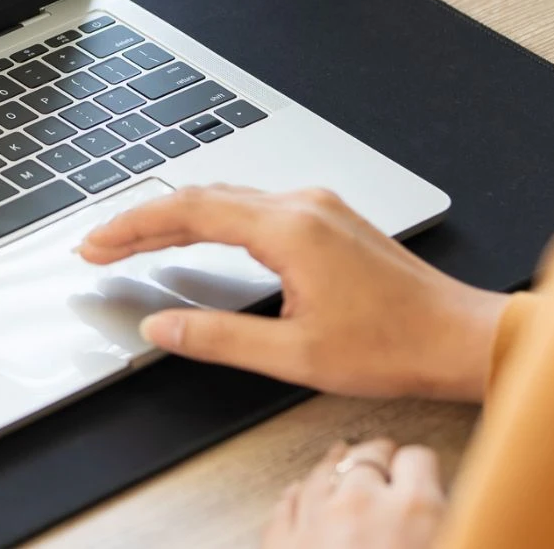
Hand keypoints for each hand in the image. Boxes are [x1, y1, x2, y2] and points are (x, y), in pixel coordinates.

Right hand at [77, 184, 507, 401]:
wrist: (458, 336)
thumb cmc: (394, 345)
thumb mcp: (295, 355)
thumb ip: (219, 338)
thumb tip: (162, 327)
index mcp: (290, 229)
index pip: (190, 211)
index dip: (133, 226)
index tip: (95, 243)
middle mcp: (304, 205)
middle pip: (204, 197)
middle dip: (145, 219)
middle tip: (100, 245)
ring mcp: (319, 208)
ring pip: (230, 198)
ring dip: (178, 216)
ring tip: (135, 242)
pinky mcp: (330, 220)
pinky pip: (256, 207)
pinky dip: (214, 219)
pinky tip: (200, 239)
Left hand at [263, 439, 445, 548]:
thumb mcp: (449, 542)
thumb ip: (442, 522)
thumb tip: (435, 514)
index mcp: (415, 511)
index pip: (418, 458)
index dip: (419, 466)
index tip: (419, 473)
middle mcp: (362, 506)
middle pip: (369, 455)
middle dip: (378, 458)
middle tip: (385, 466)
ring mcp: (317, 523)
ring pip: (323, 471)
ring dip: (335, 466)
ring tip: (340, 458)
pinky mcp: (284, 547)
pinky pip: (286, 507)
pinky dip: (296, 498)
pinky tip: (299, 493)